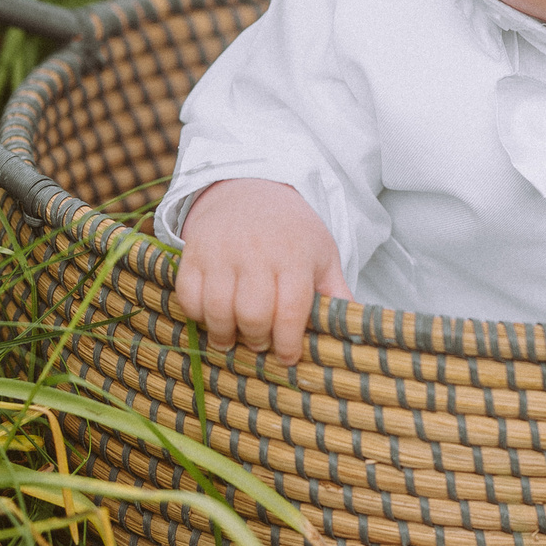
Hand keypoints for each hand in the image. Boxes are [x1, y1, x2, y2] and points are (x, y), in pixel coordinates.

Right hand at [172, 179, 352, 362]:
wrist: (253, 187)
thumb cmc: (293, 231)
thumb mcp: (322, 254)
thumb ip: (336, 292)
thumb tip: (356, 331)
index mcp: (294, 255)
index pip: (290, 309)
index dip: (288, 342)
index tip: (287, 358)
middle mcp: (257, 252)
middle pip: (252, 314)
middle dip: (257, 339)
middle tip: (260, 344)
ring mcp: (222, 251)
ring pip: (218, 309)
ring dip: (224, 334)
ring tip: (233, 339)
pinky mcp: (194, 252)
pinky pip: (188, 296)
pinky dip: (197, 315)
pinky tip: (212, 316)